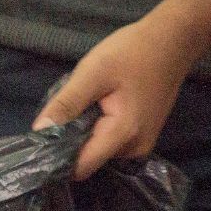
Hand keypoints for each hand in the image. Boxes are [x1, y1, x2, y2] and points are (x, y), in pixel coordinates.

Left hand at [33, 18, 196, 181]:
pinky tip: (98, 107)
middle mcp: (134, 150)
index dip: (57, 158)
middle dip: (70, 140)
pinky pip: (108, 142)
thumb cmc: (132, 52)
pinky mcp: (140, 138)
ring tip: (86, 104)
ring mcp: (140, 146)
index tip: (40, 142)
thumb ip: (66, 103)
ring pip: (97, 151)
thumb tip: (39, 130)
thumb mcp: (93, 72)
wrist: (172, 42)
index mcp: (123, 135)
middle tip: (66, 110)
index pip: (81, 167)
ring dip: (84, 133)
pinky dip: (96, 129)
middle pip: (88, 159)